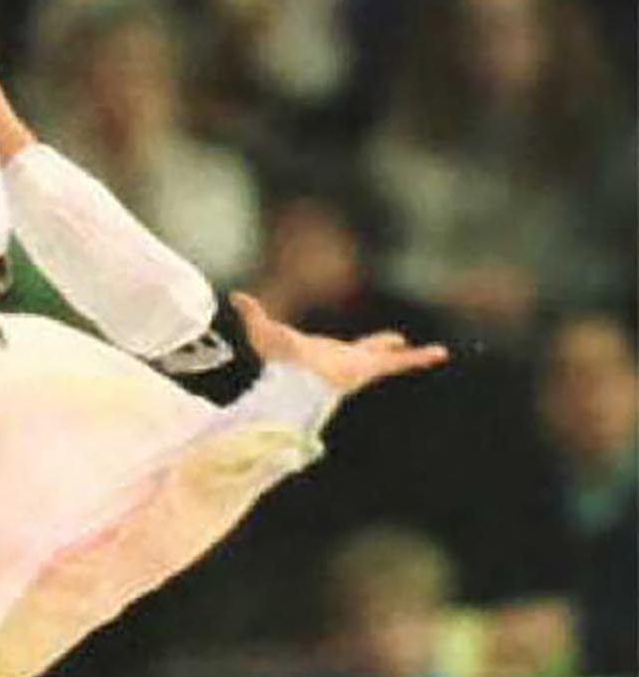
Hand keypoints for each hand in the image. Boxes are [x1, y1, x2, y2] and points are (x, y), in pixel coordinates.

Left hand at [231, 290, 447, 399]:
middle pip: (371, 352)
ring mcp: (362, 366)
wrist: (294, 380)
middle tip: (397, 343)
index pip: (343, 348)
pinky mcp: (371, 369)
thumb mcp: (265, 331)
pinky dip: (420, 358)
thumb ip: (253, 313)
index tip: (359, 344)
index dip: (347, 344)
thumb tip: (235, 295)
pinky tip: (440, 353)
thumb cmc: (280, 362)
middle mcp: (348, 361)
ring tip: (436, 353)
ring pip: (392, 361)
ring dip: (413, 358)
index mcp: (328, 354)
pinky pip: (401, 363)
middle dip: (384, 348)